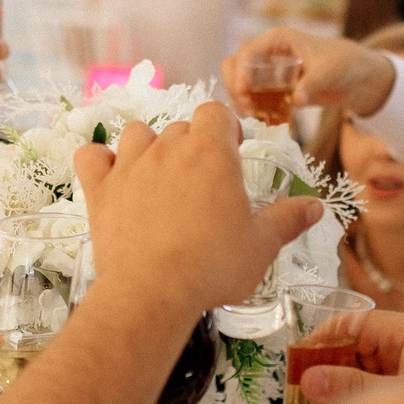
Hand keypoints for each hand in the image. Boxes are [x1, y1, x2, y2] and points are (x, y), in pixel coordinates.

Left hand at [74, 103, 321, 315]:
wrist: (153, 291)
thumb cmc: (213, 266)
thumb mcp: (262, 245)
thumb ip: (288, 220)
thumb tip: (314, 206)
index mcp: (212, 153)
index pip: (215, 112)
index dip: (224, 127)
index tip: (232, 150)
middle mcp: (168, 148)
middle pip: (180, 127)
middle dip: (192, 145)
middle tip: (202, 181)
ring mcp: (130, 167)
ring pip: (136, 133)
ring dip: (147, 147)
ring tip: (158, 176)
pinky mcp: (100, 191)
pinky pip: (89, 156)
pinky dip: (98, 161)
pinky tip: (109, 176)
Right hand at [222, 28, 395, 116]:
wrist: (359, 77)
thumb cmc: (345, 64)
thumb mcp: (330, 72)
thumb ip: (312, 84)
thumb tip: (296, 100)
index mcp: (278, 40)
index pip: (246, 53)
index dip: (239, 73)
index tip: (244, 95)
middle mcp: (268, 52)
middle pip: (234, 67)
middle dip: (235, 89)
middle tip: (248, 111)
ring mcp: (269, 70)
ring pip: (239, 83)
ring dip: (242, 101)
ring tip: (257, 119)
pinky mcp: (273, 87)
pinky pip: (253, 97)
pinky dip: (255, 109)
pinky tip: (268, 121)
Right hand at [297, 309, 403, 403]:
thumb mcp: (396, 395)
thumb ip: (351, 387)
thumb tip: (308, 378)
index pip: (354, 322)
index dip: (322, 340)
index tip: (297, 360)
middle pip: (362, 344)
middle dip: (333, 367)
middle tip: (303, 392)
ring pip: (374, 367)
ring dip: (350, 386)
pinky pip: (391, 382)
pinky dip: (370, 396)